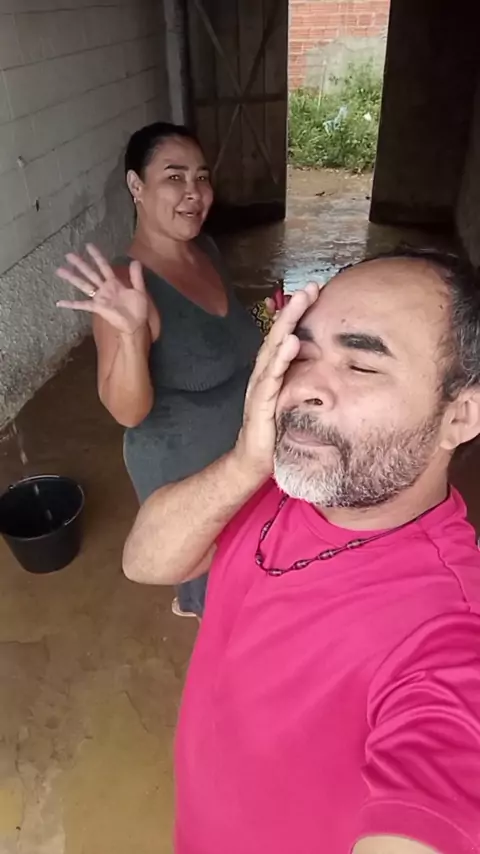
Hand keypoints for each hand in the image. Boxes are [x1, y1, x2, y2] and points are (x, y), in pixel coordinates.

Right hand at [55, 244, 148, 335]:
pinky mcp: (97, 307)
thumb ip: (136, 276)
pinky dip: (71, 304)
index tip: (88, 245)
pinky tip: (60, 302)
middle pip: (90, 273)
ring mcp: (99, 297)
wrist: (136, 325)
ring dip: (72, 277)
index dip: (96, 256)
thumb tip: (135, 260)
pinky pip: (82, 305)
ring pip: (84, 285)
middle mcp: (104, 288)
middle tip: (68, 255)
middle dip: (80, 263)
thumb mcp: (139, 290)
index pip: (103, 266)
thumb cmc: (138, 309)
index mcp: (114, 282)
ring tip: (60, 270)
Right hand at [234, 283, 319, 481]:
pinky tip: (292, 343)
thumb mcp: (294, 401)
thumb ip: (304, 382)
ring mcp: (260, 387)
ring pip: (273, 349)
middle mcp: (264, 374)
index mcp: (273, 372)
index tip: (316, 293)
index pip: (286, 336)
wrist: (254, 462)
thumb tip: (328, 364)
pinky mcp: (262, 403)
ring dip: (288, 325)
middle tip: (312, 288)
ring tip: (300, 304)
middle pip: (278, 335)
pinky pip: (272, 377)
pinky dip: (281, 358)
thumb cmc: (275, 431)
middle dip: (294, 310)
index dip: (298, 314)